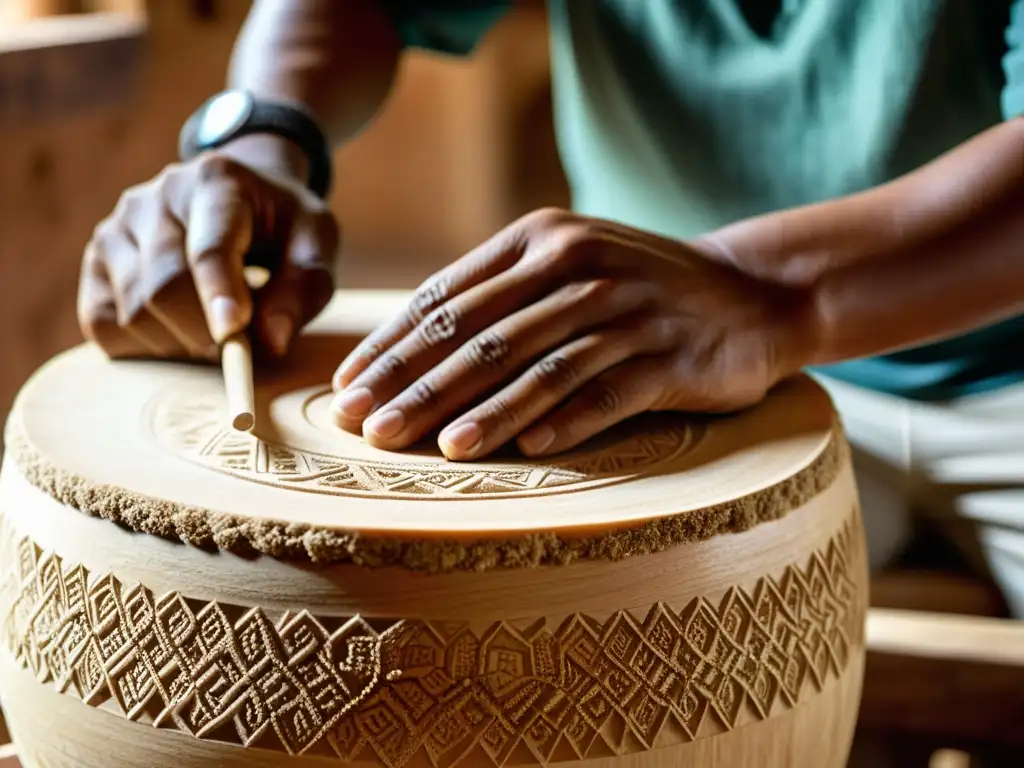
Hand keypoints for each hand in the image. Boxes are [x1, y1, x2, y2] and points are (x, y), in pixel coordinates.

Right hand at [78, 152, 338, 359]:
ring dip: (179, 344)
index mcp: (216, 183)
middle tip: (237, 348)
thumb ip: (305, 287)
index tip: (232, 333)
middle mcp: (154, 199)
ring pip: (134, 312)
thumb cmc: (282, 224)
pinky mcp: (96, 261)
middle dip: (205, 334)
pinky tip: (177, 333)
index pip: (209, 246)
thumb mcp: (315, 242)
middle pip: (165, 288)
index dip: (219, 293)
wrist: (242, 195)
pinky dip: (143, 346)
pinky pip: (103, 323)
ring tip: (213, 332)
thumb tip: (271, 341)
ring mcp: (116, 228)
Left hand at [330, 208, 812, 459]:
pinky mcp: (671, 356)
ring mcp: (628, 311)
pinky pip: (609, 393)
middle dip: (417, 386)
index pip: (447, 298)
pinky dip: (568, 421)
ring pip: (540, 366)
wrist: (750, 291)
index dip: (392, 347)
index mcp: (540, 240)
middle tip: (367, 429)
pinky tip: (529, 450)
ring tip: (437, 449)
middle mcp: (579, 266)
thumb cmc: (635, 286)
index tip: (348, 390)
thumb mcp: (566, 265)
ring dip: (484, 410)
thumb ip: (498, 295)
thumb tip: (409, 352)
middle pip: (482, 336)